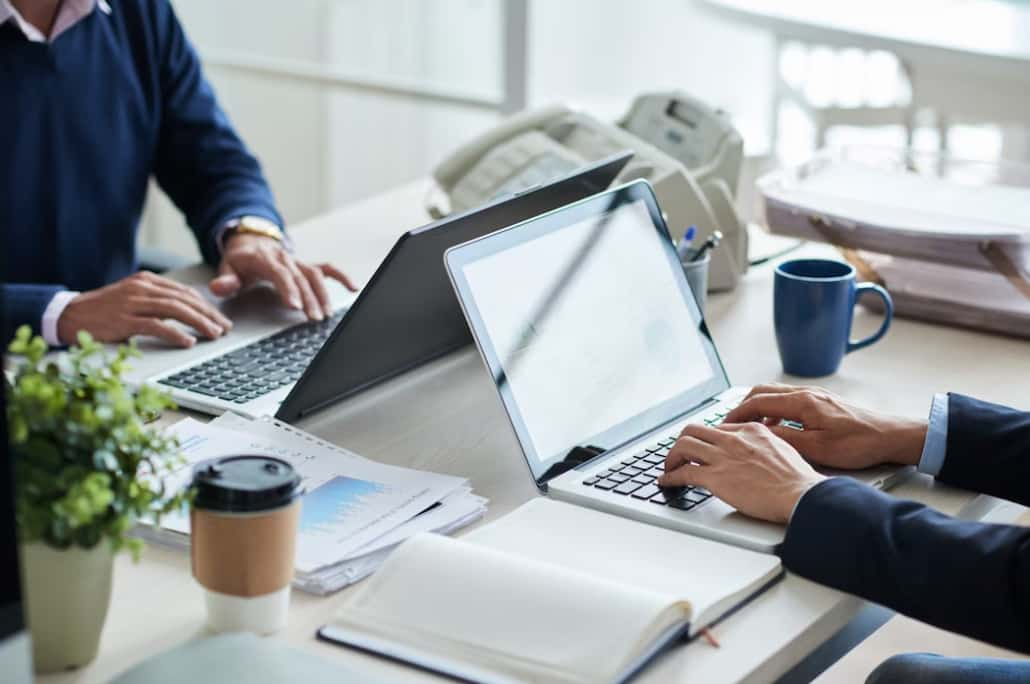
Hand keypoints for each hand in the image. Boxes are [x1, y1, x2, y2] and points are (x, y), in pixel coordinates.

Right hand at [58, 272, 233, 347]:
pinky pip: (156, 326)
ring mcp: (132, 303)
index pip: (184, 292)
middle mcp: (141, 289)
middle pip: (184, 300)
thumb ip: (159, 299)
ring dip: (198, 323)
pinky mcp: (123, 320)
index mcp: (146, 281)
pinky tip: (188, 341)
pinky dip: (175, 333)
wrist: (69, 315)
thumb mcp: (133, 297)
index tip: (221, 319)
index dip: (206, 306)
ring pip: (175, 310)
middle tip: (224, 328)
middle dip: (208, 314)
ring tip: (213, 334)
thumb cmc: (104, 310)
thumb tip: (190, 308)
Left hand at [209, 233, 355, 321]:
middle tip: (313, 318)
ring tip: (325, 314)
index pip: (280, 273)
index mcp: (265, 258)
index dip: (288, 289)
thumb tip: (220, 287)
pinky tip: (352, 288)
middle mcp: (285, 258)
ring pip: (315, 276)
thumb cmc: (240, 260)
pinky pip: (327, 268)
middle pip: (301, 278)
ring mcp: (298, 261)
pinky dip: (341, 277)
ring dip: (323, 295)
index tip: (294, 306)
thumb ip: (225, 280)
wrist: (251, 242)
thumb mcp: (227, 267)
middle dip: (309, 299)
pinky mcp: (307, 265)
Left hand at [658, 422, 825, 523]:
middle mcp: (733, 439)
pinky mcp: (715, 478)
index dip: (706, 439)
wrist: (800, 494)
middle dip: (682, 442)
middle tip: (680, 454)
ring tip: (669, 467)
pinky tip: (666, 482)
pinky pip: (683, 473)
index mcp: (751, 430)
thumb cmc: (797, 480)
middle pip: (694, 430)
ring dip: (671, 457)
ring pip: (683, 446)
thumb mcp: (783, 450)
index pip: (718, 428)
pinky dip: (670, 477)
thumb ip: (765, 446)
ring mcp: (723, 457)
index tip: (701, 447)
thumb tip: (758, 454)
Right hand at [723, 384, 927, 469]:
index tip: (724, 425)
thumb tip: (761, 433)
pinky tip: (777, 427)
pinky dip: (774, 410)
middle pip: (763, 391)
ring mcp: (815, 395)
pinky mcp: (822, 401)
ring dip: (758, 408)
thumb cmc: (859, 443)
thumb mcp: (817, 447)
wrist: (890, 436)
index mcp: (802, 402)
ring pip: (775, 394)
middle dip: (742, 406)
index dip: (736, 413)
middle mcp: (807, 393)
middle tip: (730, 424)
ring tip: (749, 427)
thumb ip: (785, 438)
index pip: (758, 401)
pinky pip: (788, 400)